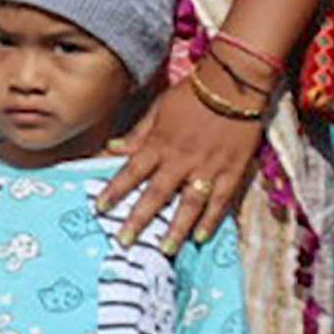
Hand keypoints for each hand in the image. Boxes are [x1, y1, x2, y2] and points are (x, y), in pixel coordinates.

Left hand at [103, 76, 263, 247]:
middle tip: (125, 241)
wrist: (234, 84)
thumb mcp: (158, 108)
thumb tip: (111, 149)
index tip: (100, 208)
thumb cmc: (192, 93)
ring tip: (164, 249)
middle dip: (139, 219)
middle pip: (156, 195)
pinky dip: (211, 220)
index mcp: (158, 144)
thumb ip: (137, 133)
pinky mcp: (233, 171)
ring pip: (189, 204)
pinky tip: (201, 237)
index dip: (115, 191)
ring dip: (175, 228)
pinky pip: (221, 201)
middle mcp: (180, 160)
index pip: (131, 172)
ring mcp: (208, 168)